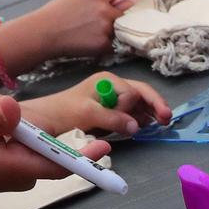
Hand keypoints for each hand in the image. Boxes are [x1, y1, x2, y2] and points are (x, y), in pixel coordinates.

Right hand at [0, 95, 109, 203]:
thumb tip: (16, 108)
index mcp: (17, 168)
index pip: (60, 165)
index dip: (84, 157)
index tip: (105, 146)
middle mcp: (23, 174)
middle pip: (50, 152)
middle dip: (45, 128)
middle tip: (10, 104)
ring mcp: (17, 173)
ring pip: (35, 147)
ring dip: (25, 128)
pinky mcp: (10, 169)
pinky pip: (24, 149)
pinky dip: (17, 133)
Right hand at [18, 0, 137, 60]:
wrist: (45, 32)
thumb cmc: (57, 12)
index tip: (111, 3)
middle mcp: (105, 8)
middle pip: (124, 10)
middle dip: (115, 14)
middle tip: (98, 20)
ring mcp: (106, 27)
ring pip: (119, 28)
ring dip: (111, 30)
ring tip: (91, 31)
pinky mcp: (104, 44)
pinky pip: (112, 43)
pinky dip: (104, 43)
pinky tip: (89, 41)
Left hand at [19, 72, 171, 139]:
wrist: (42, 120)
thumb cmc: (63, 112)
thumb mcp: (87, 114)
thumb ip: (113, 118)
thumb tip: (136, 126)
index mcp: (108, 82)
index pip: (134, 92)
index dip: (139, 106)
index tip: (140, 121)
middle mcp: (111, 87)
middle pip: (141, 94)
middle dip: (154, 106)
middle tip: (167, 120)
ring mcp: (110, 99)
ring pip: (137, 105)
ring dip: (148, 114)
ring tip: (159, 124)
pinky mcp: (107, 112)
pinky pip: (128, 114)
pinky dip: (137, 120)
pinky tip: (143, 127)